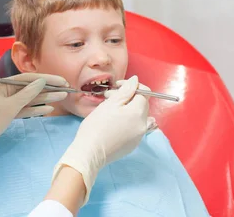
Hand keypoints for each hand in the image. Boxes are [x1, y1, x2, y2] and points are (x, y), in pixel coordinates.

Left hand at [0, 73, 68, 182]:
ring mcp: (7, 103)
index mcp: (3, 84)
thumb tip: (41, 81)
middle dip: (49, 88)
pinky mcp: (7, 114)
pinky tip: (49, 108)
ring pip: (29, 99)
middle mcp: (5, 90)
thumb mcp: (10, 106)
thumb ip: (27, 94)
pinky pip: (24, 109)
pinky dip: (36, 109)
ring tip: (63, 97)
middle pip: (30, 88)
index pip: (29, 78)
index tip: (61, 80)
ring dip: (46, 98)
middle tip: (67, 88)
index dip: (47, 78)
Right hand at [52, 76, 148, 203]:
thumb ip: (126, 90)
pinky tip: (112, 122)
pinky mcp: (132, 145)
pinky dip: (126, 121)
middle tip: (109, 96)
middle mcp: (143, 125)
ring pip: (137, 116)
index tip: (117, 86)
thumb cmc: (97, 126)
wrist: (90, 152)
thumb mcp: (110, 103)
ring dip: (126, 109)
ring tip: (109, 109)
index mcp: (138, 113)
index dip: (131, 86)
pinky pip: (133, 127)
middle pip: (141, 105)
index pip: (144, 93)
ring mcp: (139, 137)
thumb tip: (136, 80)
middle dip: (127, 97)